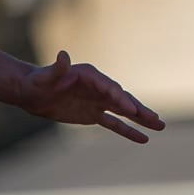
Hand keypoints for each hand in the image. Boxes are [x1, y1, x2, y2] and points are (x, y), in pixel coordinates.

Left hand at [14, 51, 163, 143]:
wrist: (32, 92)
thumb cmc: (39, 81)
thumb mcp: (47, 75)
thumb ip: (58, 67)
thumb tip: (63, 55)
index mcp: (92, 76)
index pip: (111, 88)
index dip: (120, 99)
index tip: (130, 110)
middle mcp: (100, 88)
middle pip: (124, 99)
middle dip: (140, 109)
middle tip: (156, 119)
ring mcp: (99, 102)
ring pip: (124, 112)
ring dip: (142, 118)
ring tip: (161, 125)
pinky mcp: (94, 115)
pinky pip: (114, 124)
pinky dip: (128, 131)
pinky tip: (144, 138)